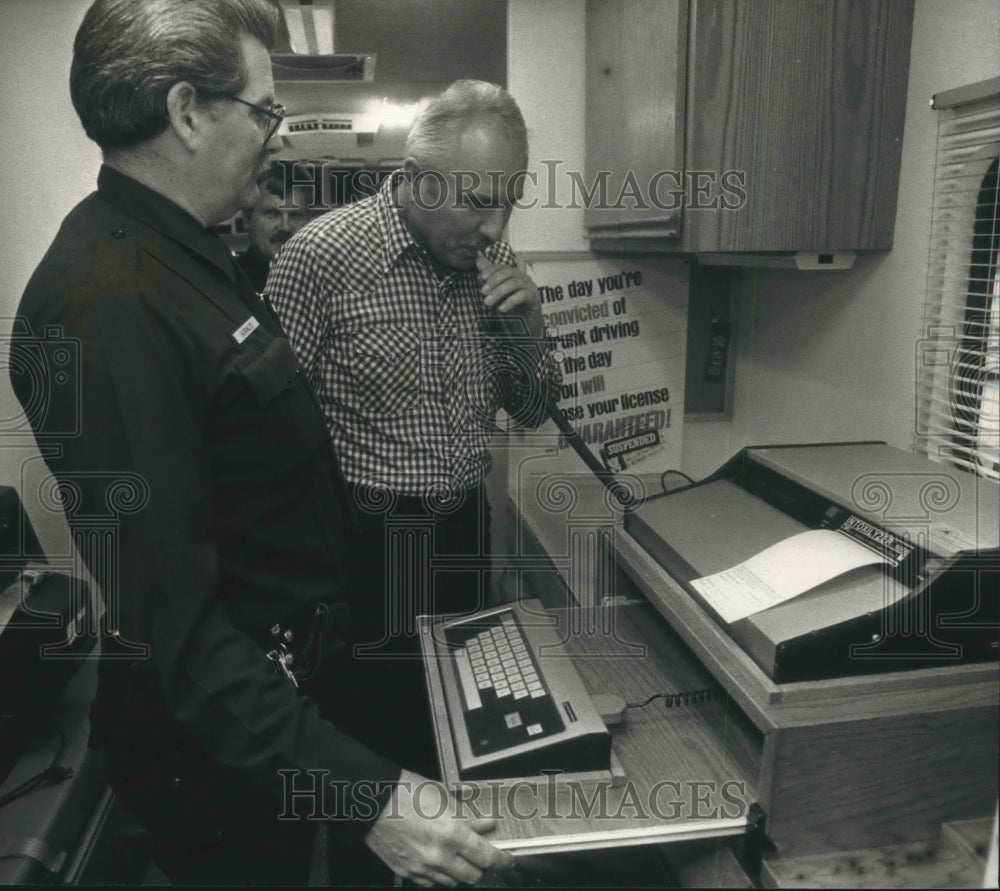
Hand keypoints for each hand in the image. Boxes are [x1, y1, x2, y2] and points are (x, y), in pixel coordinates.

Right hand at [364, 769, 514, 886]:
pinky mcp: (407, 873)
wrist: (371, 800)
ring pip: (452, 882)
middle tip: (483, 857)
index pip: (487, 857)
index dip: (502, 861)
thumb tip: (487, 824)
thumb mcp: (444, 796)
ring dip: (460, 872)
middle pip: (473, 876)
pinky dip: (440, 875)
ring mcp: (422, 868)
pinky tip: (439, 862)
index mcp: (452, 834)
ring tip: (459, 857)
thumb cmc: (405, 792)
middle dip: (482, 868)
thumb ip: (468, 816)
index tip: (508, 860)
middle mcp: (439, 856)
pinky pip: (431, 882)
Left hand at [477, 253, 543, 339]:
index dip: (491, 270)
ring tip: (488, 303)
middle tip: (483, 292)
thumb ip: (488, 278)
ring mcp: (530, 286)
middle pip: (508, 272)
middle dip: (494, 281)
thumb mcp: (495, 292)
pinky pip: (522, 295)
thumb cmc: (509, 306)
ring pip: (514, 283)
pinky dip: (510, 301)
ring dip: (498, 292)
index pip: (502, 266)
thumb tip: (478, 260)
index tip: (481, 278)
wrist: (525, 324)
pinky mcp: (534, 298)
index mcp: (514, 274)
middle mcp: (523, 277)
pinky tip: (501, 309)